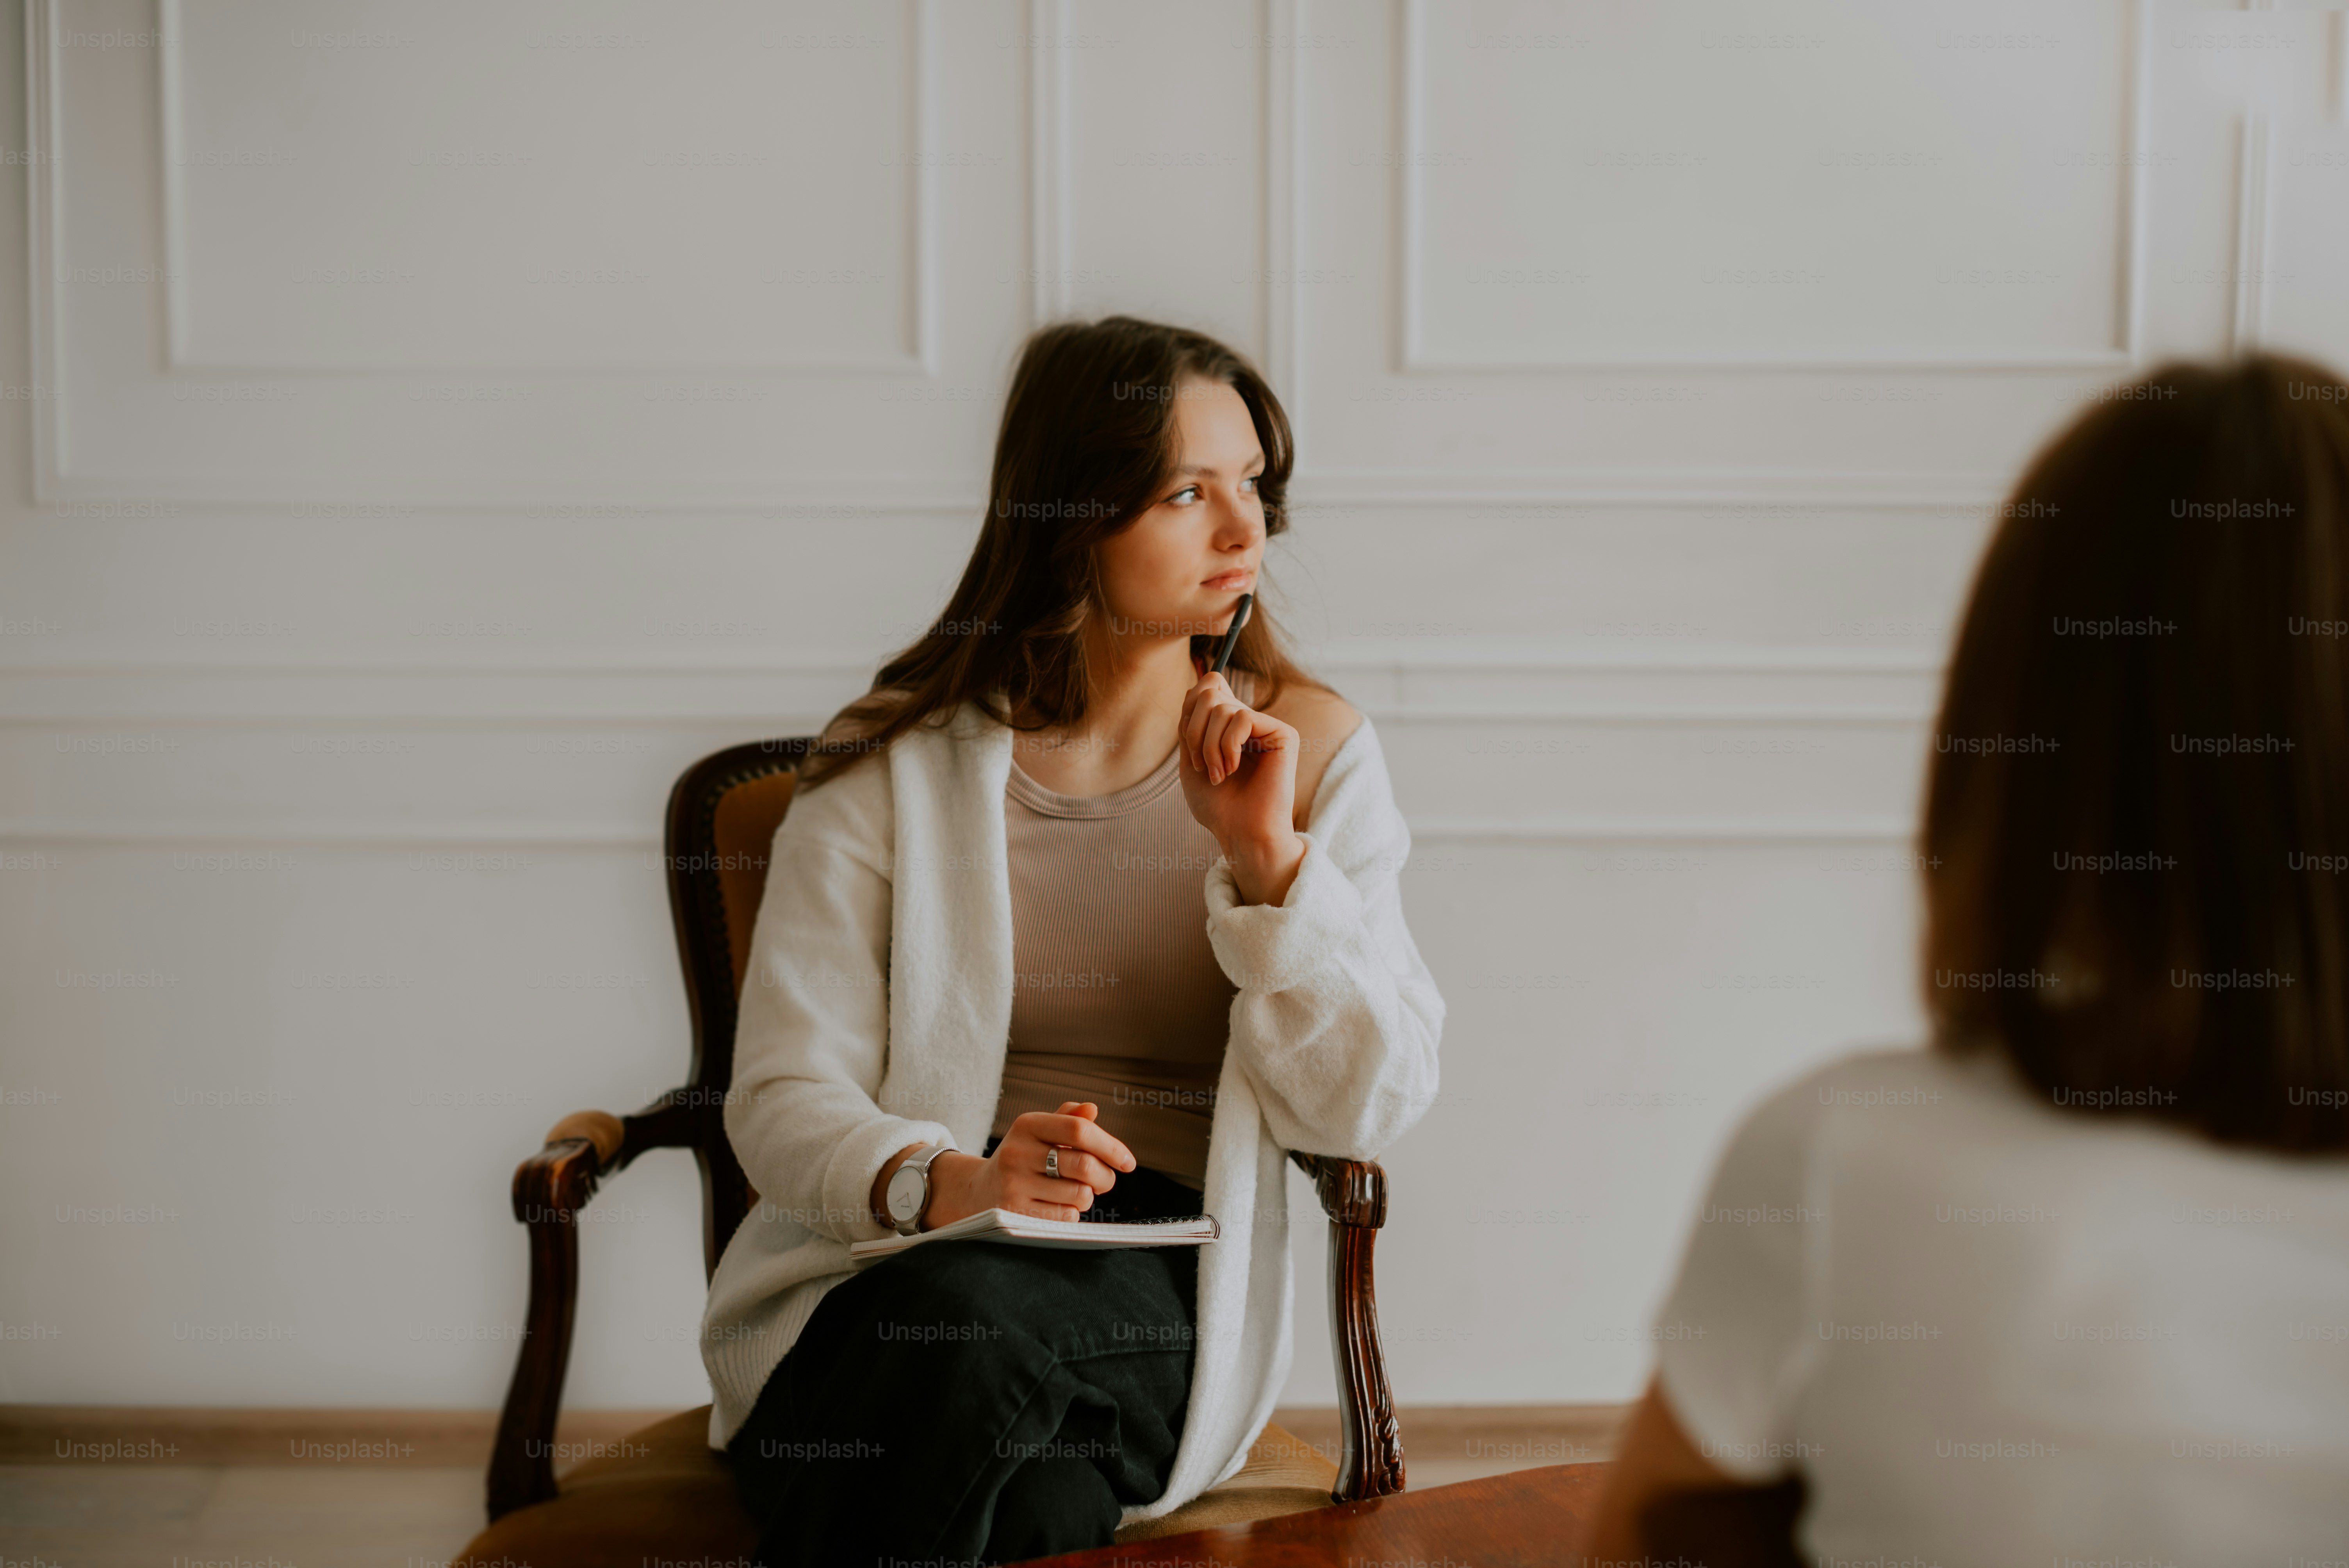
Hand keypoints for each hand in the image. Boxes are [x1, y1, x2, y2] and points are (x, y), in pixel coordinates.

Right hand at [924, 1102, 1135, 1226]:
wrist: (975, 1193)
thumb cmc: (1020, 1159)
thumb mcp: (1037, 1133)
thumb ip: (1067, 1120)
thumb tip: (1092, 1109)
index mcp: (1027, 1125)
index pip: (1079, 1130)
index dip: (1111, 1146)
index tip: (1128, 1162)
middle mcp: (1018, 1152)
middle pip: (1085, 1166)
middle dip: (1106, 1177)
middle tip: (1104, 1181)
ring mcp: (1014, 1185)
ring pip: (1080, 1195)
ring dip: (1086, 1197)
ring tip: (1072, 1192)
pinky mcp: (1015, 1214)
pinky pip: (1066, 1217)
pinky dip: (1071, 1213)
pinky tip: (1056, 1206)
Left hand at [1178, 654, 1306, 905]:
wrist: (1241, 834)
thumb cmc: (1217, 806)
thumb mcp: (1191, 756)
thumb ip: (1194, 718)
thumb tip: (1208, 677)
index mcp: (1229, 725)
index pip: (1207, 687)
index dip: (1189, 709)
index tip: (1189, 747)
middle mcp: (1250, 722)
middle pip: (1210, 691)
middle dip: (1193, 730)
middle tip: (1200, 765)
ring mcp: (1268, 726)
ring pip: (1223, 707)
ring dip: (1208, 745)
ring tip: (1216, 774)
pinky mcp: (1284, 734)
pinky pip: (1243, 717)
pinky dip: (1228, 745)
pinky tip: (1232, 769)